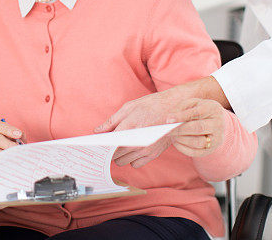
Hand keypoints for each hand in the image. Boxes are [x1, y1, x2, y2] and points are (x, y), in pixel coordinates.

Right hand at [0, 120, 23, 166]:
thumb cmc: (6, 143)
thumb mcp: (12, 136)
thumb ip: (17, 135)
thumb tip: (21, 137)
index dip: (9, 129)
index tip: (19, 134)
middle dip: (7, 143)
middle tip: (17, 148)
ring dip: (2, 153)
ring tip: (12, 156)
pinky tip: (6, 163)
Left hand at [95, 76, 228, 167]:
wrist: (175, 110)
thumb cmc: (151, 106)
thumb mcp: (129, 107)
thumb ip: (112, 121)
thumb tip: (97, 131)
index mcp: (129, 126)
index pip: (109, 144)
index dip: (101, 147)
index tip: (96, 147)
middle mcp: (137, 141)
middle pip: (114, 156)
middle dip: (110, 151)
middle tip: (109, 144)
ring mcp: (146, 149)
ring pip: (123, 162)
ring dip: (120, 155)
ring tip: (122, 145)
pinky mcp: (153, 154)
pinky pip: (135, 164)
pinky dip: (132, 159)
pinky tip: (132, 149)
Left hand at [165, 98, 226, 156]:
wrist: (214, 120)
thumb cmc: (199, 109)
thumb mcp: (191, 103)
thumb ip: (181, 109)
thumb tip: (169, 120)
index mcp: (213, 109)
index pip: (197, 113)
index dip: (182, 116)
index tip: (168, 120)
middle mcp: (218, 124)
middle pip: (199, 128)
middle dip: (181, 130)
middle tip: (167, 130)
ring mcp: (217, 139)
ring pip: (198, 142)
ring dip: (182, 139)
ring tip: (172, 135)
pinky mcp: (211, 150)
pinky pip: (196, 152)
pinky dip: (183, 148)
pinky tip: (176, 142)